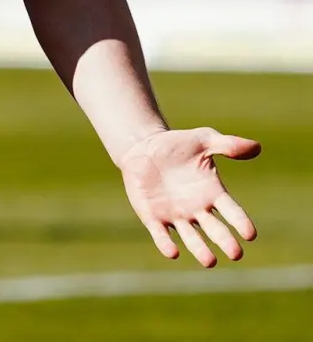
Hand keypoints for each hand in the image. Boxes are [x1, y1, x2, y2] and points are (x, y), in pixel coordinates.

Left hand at [119, 127, 260, 266]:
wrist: (144, 147)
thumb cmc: (178, 144)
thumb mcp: (204, 139)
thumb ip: (227, 145)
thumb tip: (256, 147)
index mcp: (213, 193)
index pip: (232, 211)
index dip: (241, 222)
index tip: (250, 234)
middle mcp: (198, 209)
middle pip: (215, 230)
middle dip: (226, 242)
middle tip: (235, 254)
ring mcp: (176, 214)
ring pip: (191, 237)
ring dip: (200, 249)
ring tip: (210, 262)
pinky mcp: (153, 217)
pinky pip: (161, 234)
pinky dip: (166, 244)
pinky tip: (172, 252)